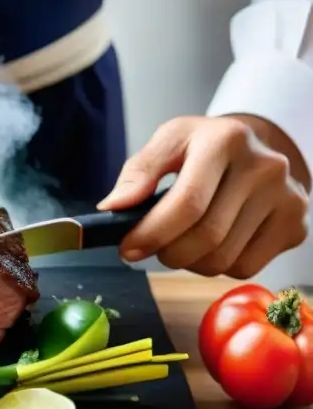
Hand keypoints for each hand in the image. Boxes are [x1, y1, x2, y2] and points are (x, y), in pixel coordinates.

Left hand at [97, 115, 309, 278]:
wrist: (256, 149)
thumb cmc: (204, 148)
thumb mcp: (169, 143)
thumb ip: (138, 172)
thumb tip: (113, 207)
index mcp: (226, 140)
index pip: (187, 202)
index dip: (152, 233)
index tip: (128, 248)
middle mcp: (264, 167)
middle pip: (205, 237)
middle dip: (167, 252)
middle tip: (152, 247)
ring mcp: (287, 198)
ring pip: (222, 260)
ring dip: (189, 262)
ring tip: (181, 241)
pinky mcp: (295, 226)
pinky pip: (243, 268)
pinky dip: (216, 266)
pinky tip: (212, 243)